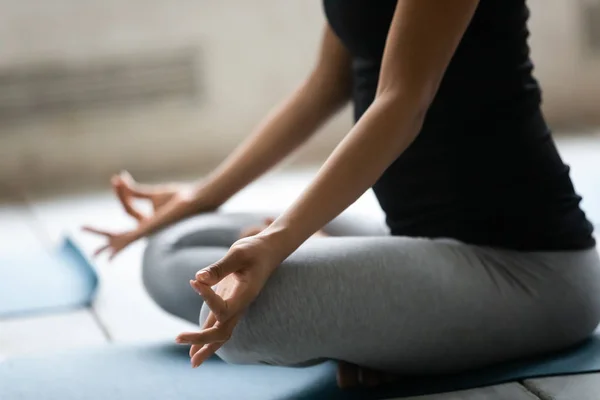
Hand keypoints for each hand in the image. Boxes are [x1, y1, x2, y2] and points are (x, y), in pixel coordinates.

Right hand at [82, 171, 195, 259]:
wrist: (197, 200)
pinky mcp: (150, 231)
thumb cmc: (182, 197)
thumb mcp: (154, 194)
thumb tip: (119, 180)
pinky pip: (130, 239)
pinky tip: (108, 255)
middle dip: (102, 234)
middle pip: (120, 234)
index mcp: (149, 221)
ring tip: (91, 250)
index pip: (127, 208)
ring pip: (121, 238)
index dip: (121, 192)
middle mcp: (148, 230)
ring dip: (105, 240)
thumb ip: (135, 191)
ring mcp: (148, 232)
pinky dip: (119, 246)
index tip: (118, 177)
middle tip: (83, 231)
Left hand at [175, 235, 280, 366]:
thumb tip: (197, 279)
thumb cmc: (255, 249)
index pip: (223, 308)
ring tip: (192, 361)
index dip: (207, 298)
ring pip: (222, 333)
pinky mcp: (230, 301)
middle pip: (223, 332)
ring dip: (207, 346)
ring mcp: (235, 305)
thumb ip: (219, 268)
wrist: (270, 250)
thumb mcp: (238, 254)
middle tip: (178, 339)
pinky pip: (219, 323)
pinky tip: (195, 346)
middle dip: (202, 340)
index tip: (194, 282)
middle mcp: (241, 305)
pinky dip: (208, 334)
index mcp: (245, 295)